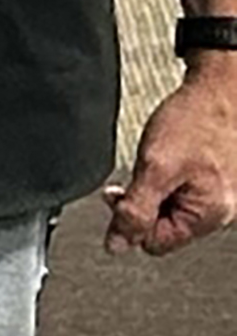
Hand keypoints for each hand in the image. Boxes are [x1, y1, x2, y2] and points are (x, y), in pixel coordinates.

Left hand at [105, 63, 236, 255]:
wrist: (219, 90)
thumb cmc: (197, 122)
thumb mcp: (155, 168)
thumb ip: (134, 211)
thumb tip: (117, 246)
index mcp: (209, 215)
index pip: (153, 244)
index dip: (129, 222)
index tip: (120, 194)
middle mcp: (219, 211)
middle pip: (161, 228)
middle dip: (142, 204)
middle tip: (140, 174)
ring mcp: (218, 196)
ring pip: (167, 208)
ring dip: (152, 189)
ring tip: (157, 162)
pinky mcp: (213, 181)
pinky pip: (179, 192)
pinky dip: (165, 178)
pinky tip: (168, 158)